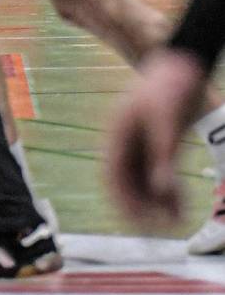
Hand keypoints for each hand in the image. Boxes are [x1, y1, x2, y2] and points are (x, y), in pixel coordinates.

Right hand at [104, 48, 211, 230]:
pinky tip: (182, 206)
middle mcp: (125, 145)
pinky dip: (170, 190)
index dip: (121, 201)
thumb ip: (163, 157)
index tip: (137, 223)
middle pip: (127, 183)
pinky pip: (161, 174)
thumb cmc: (168, 89)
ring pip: (145, 182)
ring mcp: (142, 145)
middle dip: (141, 208)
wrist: (182, 65)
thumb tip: (162, 191)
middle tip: (160, 230)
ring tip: (176, 223)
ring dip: (157, 202)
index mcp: (116, 137)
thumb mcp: (165, 123)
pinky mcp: (160, 146)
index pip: (112, 176)